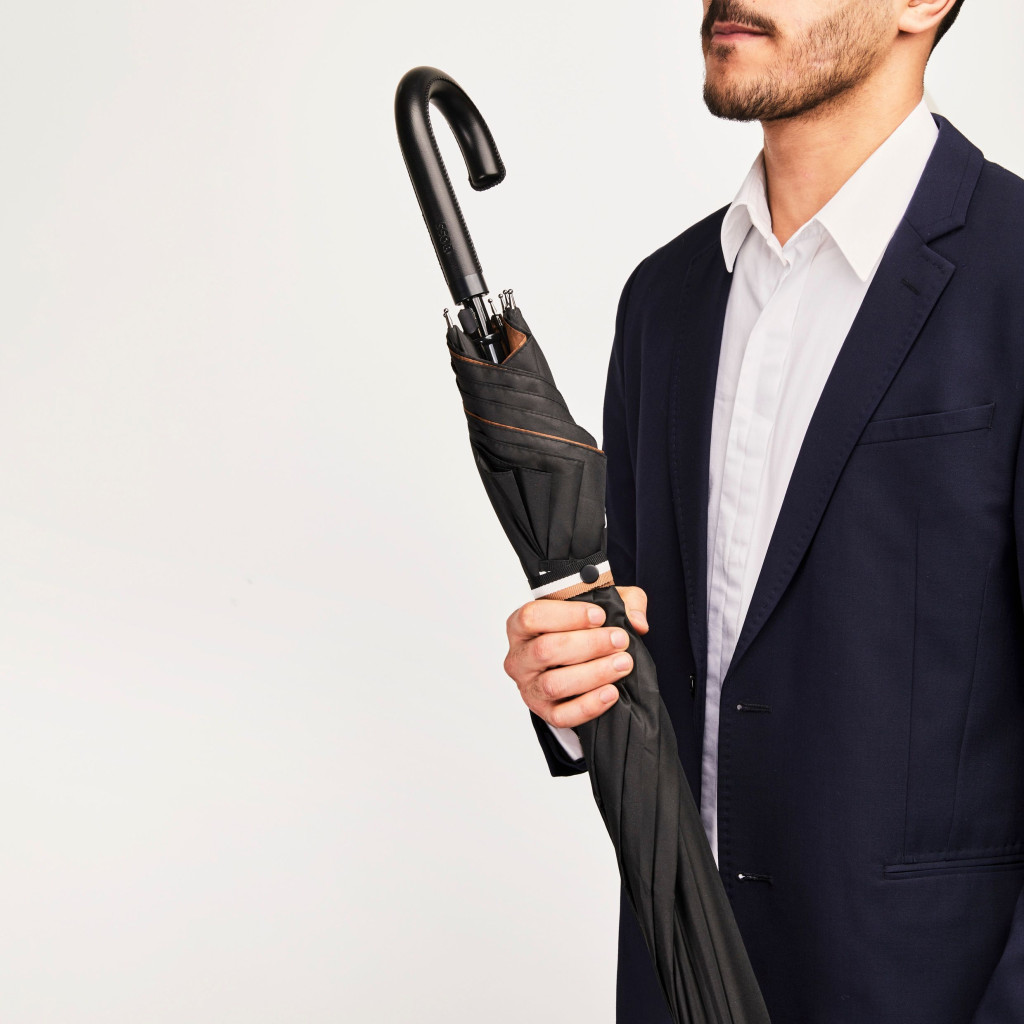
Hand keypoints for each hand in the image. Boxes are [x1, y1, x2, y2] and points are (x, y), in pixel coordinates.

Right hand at [503, 587, 648, 728]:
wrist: (578, 662)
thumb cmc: (581, 630)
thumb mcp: (601, 607)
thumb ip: (625, 603)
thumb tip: (637, 621)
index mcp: (521, 626)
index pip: (532, 616)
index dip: (567, 616)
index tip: (600, 616)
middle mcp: (519, 658)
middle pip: (545, 650)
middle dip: (589, 645)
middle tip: (619, 640)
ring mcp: (529, 687)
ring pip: (553, 684)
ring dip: (593, 673)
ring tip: (622, 664)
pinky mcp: (544, 712)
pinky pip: (562, 715)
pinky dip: (589, 705)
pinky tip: (611, 692)